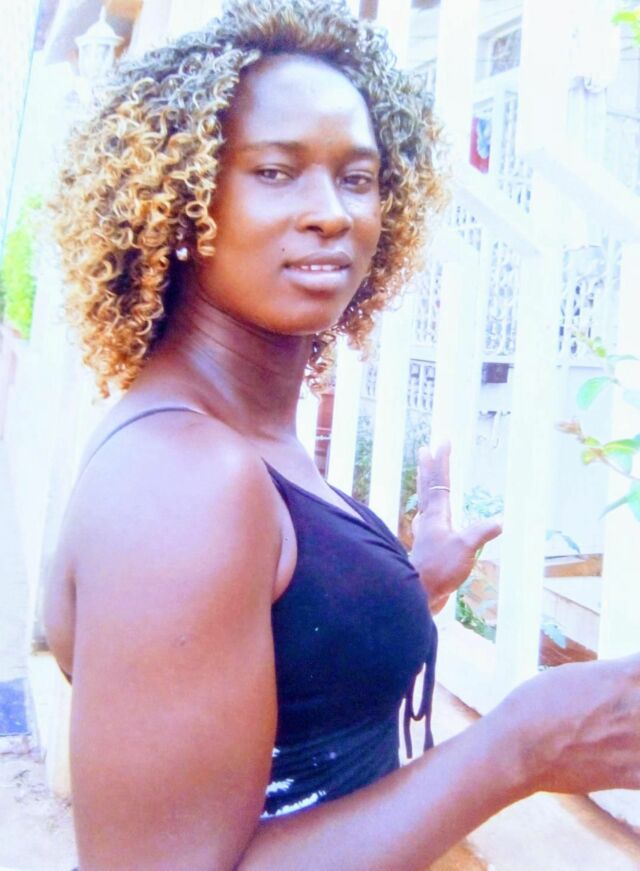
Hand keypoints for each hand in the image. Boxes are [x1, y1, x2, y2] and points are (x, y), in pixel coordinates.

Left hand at [410, 443, 500, 613]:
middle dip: (427, 467)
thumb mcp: (465, 548)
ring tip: (424, 474)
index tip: (443, 442)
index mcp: (436, 515)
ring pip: (424, 502)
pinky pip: (428, 519)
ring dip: (425, 484)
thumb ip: (481, 532)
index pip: (440, 482)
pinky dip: (429, 509)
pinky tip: (428, 516)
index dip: (442, 461)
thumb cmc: (438, 568)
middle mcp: (428, 520)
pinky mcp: (426, 546)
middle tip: (424, 448)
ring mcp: (425, 532)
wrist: (418, 593)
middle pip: (426, 487)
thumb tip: (499, 521)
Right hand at [497, 654, 639, 795]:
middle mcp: (638, 705)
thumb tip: (631, 678)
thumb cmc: (537, 704)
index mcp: (625, 674)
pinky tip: (633, 753)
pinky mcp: (635, 775)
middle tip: (633, 705)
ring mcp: (639, 742)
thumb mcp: (577, 676)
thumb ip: (615, 677)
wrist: (518, 749)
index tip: (636, 677)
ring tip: (630, 725)